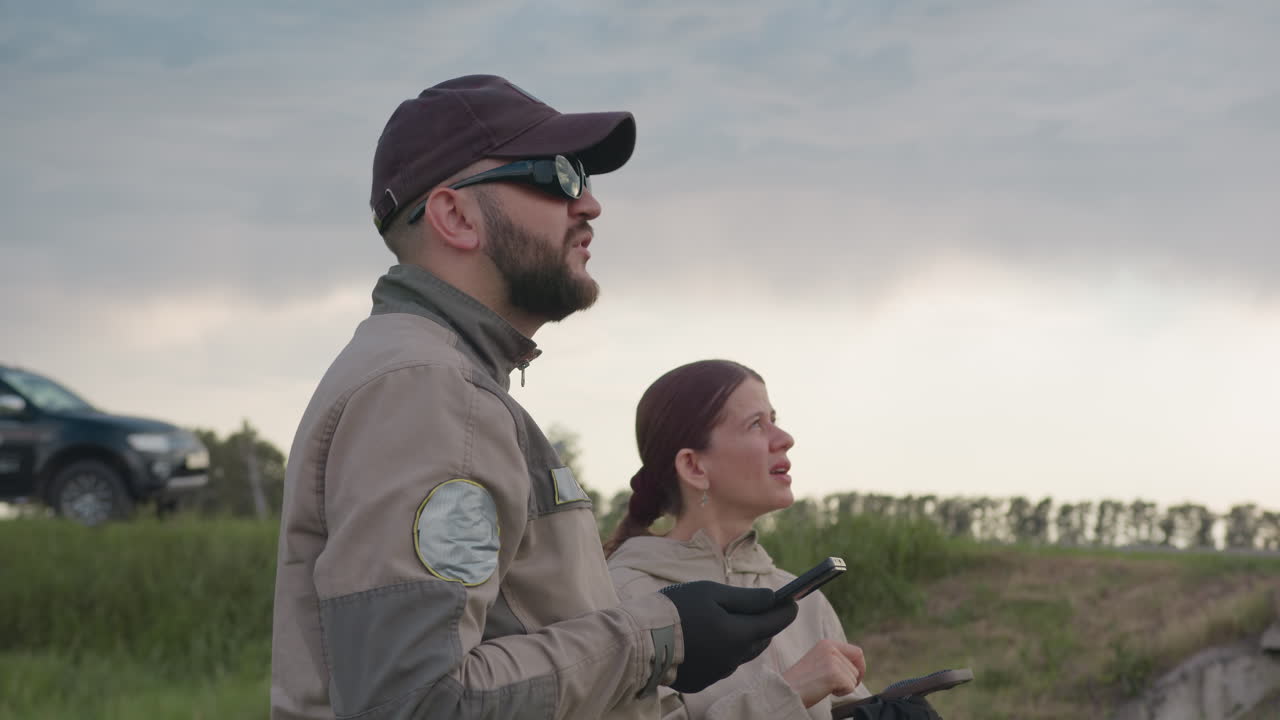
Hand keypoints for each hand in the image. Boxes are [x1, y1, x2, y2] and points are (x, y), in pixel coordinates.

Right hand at [659, 581, 798, 692]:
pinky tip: (710, 639)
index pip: (773, 623)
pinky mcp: (703, 680)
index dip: (785, 610)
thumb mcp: (711, 593)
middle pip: (759, 640)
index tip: (793, 600)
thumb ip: (746, 598)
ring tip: (735, 622)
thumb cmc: (677, 610)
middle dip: (765, 624)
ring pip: (741, 653)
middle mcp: (734, 659)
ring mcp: (718, 673)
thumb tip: (772, 598)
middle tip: (764, 609)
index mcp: (738, 635)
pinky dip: (724, 650)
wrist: (642, 641)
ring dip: (744, 637)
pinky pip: (722, 664)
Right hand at [781, 639, 865, 707]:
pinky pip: (850, 687)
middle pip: (857, 667)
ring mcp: (832, 660)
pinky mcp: (833, 673)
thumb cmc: (801, 681)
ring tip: (825, 686)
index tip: (854, 678)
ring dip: (844, 687)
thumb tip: (857, 666)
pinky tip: (826, 690)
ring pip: (854, 678)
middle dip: (850, 680)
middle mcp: (830, 648)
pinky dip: (841, 693)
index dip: (860, 667)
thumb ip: (835, 659)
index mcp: (827, 644)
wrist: (785, 690)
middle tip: (835, 686)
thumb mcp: (819, 661)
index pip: (857, 652)